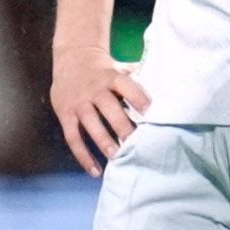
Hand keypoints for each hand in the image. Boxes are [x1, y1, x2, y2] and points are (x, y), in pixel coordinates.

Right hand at [50, 37, 151, 175]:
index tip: (152, 113)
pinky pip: (73, 137)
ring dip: (103, 141)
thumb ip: (135, 85)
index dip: (138, 98)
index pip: (126, 86)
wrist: (72, 59)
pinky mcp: (65, 114)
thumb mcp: (118, 70)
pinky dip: (83, 156)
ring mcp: (78, 102)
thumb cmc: (104, 72)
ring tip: (116, 157)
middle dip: (122, 126)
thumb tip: (164, 101)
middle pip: (108, 107)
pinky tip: (95, 170)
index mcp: (111, 78)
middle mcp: (94, 89)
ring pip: (90, 123)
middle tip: (135, 143)